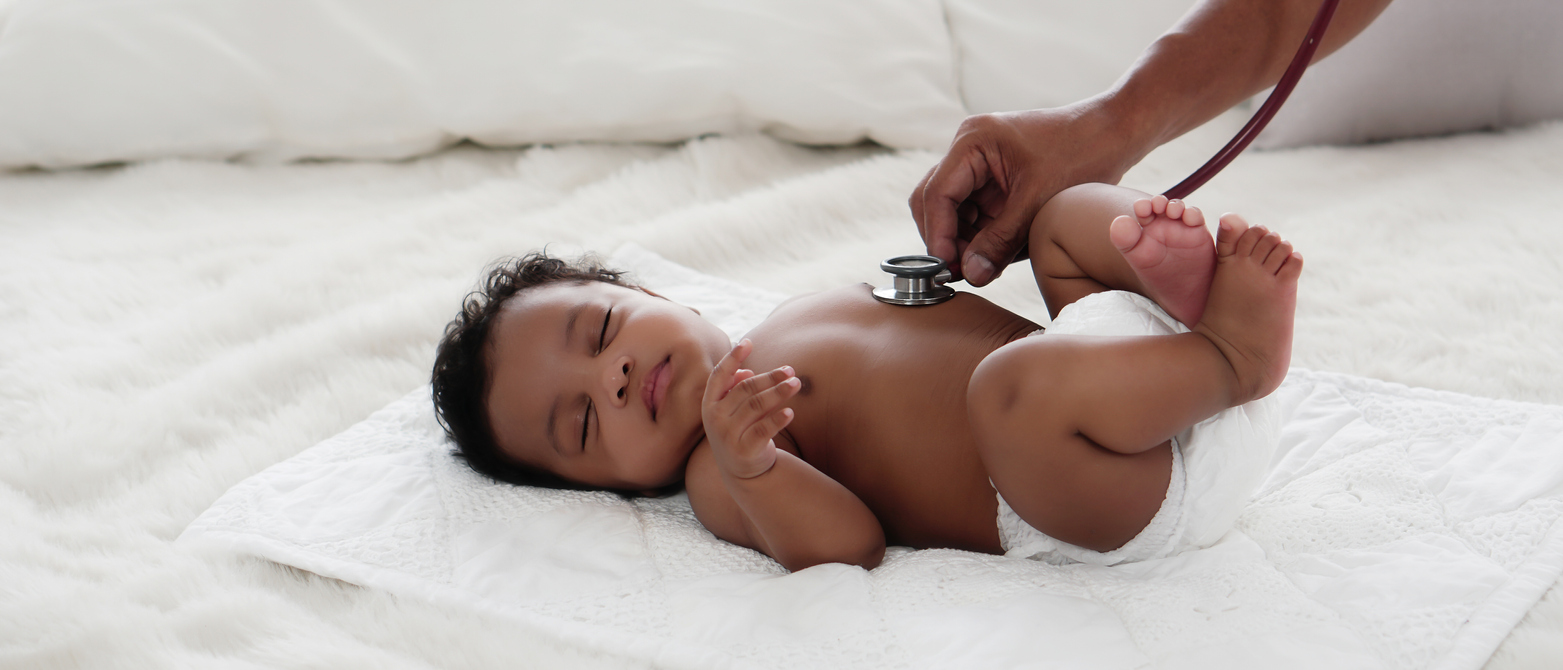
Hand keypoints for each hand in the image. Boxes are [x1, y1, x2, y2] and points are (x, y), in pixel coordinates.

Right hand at [702, 339, 800, 479]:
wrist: (743, 473)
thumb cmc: (741, 431)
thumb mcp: (732, 411)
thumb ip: (736, 390)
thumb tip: (746, 372)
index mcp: (710, 404)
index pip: (719, 375)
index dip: (733, 358)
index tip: (748, 342)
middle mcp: (714, 418)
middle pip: (745, 389)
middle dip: (770, 377)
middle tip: (790, 370)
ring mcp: (728, 435)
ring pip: (756, 406)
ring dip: (778, 392)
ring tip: (796, 384)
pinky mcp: (744, 451)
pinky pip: (763, 430)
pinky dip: (777, 419)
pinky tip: (790, 412)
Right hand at [910, 102, 1136, 285]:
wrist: (1114, 133)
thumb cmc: (1082, 154)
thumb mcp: (1038, 202)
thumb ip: (1001, 241)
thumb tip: (970, 276)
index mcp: (973, 141)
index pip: (936, 194)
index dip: (938, 235)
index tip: (948, 268)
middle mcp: (968, 149)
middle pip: (934, 202)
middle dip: (946, 239)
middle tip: (963, 273)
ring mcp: (978, 163)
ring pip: (952, 211)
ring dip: (964, 240)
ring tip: (987, 264)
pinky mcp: (992, 178)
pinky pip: (973, 212)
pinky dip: (981, 235)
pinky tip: (999, 252)